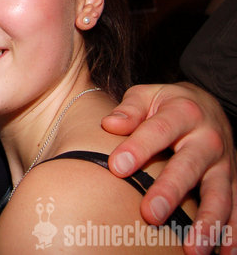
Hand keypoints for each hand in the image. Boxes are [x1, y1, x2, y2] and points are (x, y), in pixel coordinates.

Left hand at [102, 82, 235, 253]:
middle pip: (188, 166)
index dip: (137, 148)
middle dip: (170, 191)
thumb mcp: (146, 96)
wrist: (206, 104)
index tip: (116, 167)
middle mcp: (208, 139)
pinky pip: (236, 208)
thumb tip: (110, 125)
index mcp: (183, 112)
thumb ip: (129, 110)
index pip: (158, 131)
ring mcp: (224, 163)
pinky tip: (225, 254)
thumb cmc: (165, 104)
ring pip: (219, 194)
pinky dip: (232, 232)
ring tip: (193, 249)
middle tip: (151, 214)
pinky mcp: (233, 181)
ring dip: (208, 222)